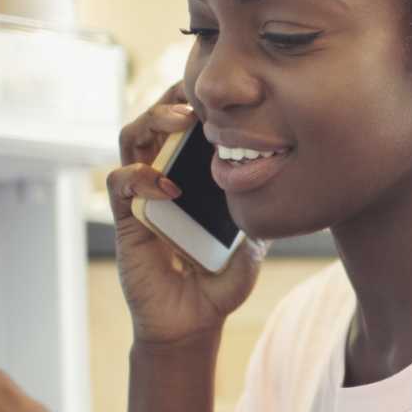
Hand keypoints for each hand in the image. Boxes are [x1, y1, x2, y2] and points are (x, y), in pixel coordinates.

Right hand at [110, 83, 261, 346]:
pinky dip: (140, 177)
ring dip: (153, 121)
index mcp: (192, 173)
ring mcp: (141, 194)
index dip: (198, 100)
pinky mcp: (126, 218)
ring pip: (131, 137)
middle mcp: (163, 175)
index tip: (224, 91)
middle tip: (198, 95)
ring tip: (182, 121)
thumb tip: (291, 184)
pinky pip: (120, 183)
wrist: (194, 321)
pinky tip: (168, 186)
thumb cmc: (221, 280)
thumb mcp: (252, 240)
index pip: (187, 123)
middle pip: (156, 117)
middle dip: (173, 97)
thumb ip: (262, 211)